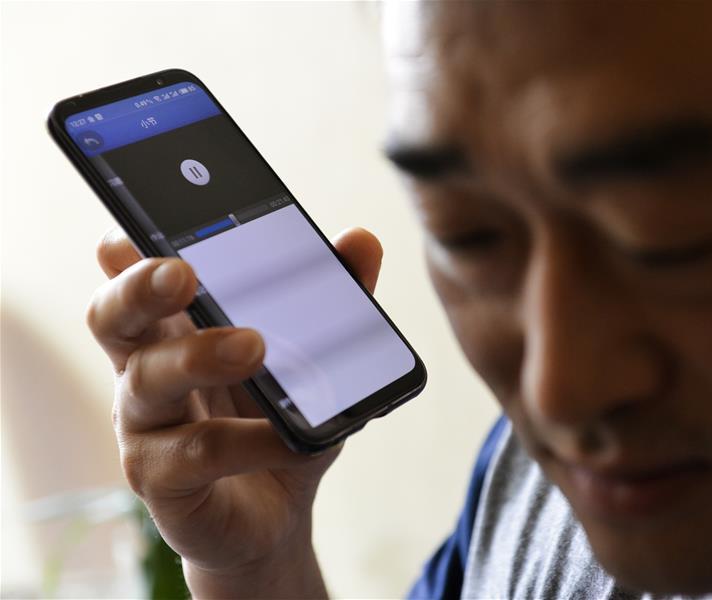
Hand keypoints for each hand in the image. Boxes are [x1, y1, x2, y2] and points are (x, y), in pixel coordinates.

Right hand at [88, 226, 383, 596]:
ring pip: (149, 383)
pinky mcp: (164, 483)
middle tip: (181, 272)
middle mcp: (145, 375)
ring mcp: (147, 431)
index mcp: (172, 334)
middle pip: (113, 320)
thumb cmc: (276, 425)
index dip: (128, 256)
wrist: (274, 514)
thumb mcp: (312, 360)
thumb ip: (333, 298)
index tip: (130, 228)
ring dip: (199, 358)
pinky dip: (250, 441)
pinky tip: (293, 439)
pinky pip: (199, 454)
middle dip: (138, 289)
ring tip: (253, 345)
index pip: (135, 283)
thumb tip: (363, 239)